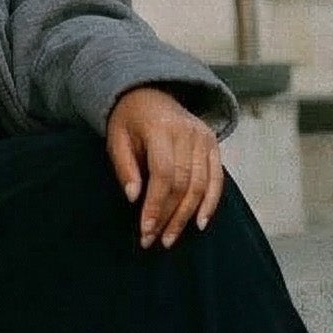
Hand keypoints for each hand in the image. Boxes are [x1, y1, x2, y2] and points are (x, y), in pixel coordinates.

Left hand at [105, 86, 224, 250]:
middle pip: (183, 184)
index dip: (155, 205)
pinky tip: (200, 224)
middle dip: (168, 216)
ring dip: (186, 216)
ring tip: (170, 238)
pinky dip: (211, 203)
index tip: (144, 230)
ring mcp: (204, 137)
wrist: (150, 93)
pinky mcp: (213, 144)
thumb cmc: (129, 121)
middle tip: (153, 240)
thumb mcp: (116, 139)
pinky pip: (216, 179)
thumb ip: (125, 167)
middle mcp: (188, 132)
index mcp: (161, 128)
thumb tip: (134, 198)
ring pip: (201, 185)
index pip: (163, 174)